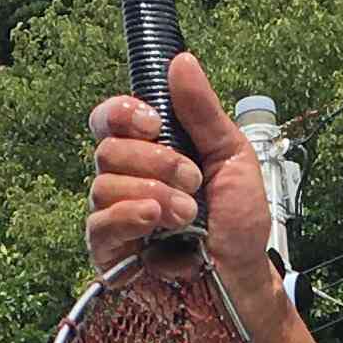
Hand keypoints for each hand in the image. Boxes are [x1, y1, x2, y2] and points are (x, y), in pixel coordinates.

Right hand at [87, 48, 271, 282]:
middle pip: (108, 148)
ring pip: (104, 184)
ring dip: (153, 194)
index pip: (110, 119)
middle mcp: (128, 180)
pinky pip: (99, 223)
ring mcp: (116, 217)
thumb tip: (180, 62)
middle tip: (193, 182)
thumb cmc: (240, 226)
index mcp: (151, 152)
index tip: (153, 122)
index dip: (122, 113)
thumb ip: (204, 112)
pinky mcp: (110, 254)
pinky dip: (130, 216)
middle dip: (156, 161)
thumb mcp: (232, 158)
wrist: (243, 280)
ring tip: (188, 216)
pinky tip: (156, 223)